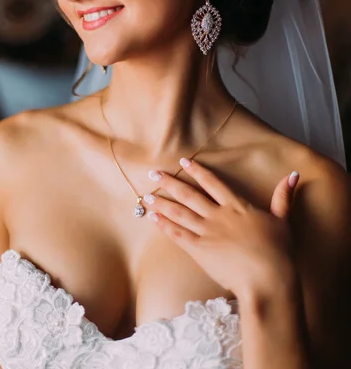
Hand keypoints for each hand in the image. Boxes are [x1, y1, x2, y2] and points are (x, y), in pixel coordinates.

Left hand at [145, 160, 299, 298]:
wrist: (267, 280)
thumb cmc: (278, 252)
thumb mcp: (282, 220)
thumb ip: (283, 197)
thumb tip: (293, 175)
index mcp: (237, 207)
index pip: (213, 183)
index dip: (197, 171)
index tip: (183, 161)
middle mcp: (218, 215)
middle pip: (190, 194)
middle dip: (170, 183)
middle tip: (153, 172)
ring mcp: (207, 232)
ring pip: (180, 212)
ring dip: (162, 203)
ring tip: (147, 194)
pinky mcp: (200, 251)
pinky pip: (178, 235)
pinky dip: (164, 225)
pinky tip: (153, 218)